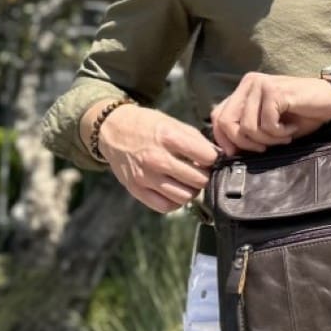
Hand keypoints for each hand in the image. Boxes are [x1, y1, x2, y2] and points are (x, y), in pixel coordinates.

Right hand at [96, 106, 219, 214]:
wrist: (112, 130)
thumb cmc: (146, 125)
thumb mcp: (173, 123)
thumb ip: (196, 140)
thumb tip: (217, 156)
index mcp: (168, 137)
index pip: (206, 157)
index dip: (213, 158)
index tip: (210, 158)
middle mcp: (156, 158)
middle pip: (198, 180)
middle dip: (204, 176)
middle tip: (200, 171)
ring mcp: (145, 176)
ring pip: (184, 197)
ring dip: (191, 190)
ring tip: (187, 181)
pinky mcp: (136, 189)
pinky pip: (165, 206)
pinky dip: (175, 201)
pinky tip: (174, 189)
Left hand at [210, 73, 330, 155]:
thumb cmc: (303, 114)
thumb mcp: (269, 123)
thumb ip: (248, 128)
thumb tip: (228, 150)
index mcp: (244, 89)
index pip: (218, 116)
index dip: (224, 139)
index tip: (239, 153)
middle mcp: (249, 82)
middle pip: (227, 122)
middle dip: (246, 143)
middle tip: (266, 147)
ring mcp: (261, 85)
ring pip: (248, 127)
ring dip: (268, 139)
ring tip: (285, 134)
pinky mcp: (274, 91)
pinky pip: (267, 124)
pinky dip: (280, 133)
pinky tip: (292, 127)